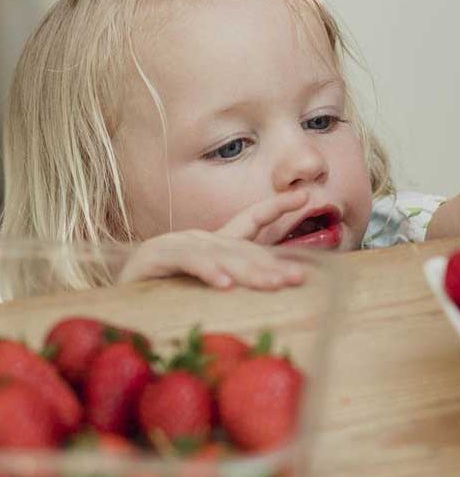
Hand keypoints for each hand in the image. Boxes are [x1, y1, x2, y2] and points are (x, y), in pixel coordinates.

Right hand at [117, 191, 309, 289]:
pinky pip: (188, 263)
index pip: (252, 219)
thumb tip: (280, 283)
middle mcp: (201, 239)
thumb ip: (239, 279)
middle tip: (298, 278)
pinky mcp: (156, 257)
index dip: (277, 206)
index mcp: (217, 243)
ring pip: (221, 256)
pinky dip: (208, 272)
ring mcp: (179, 244)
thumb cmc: (167, 294)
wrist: (118, 300)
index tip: (304, 196)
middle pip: (244, 250)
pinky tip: (225, 285)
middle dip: (273, 264)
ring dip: (249, 271)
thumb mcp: (211, 284)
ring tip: (273, 285)